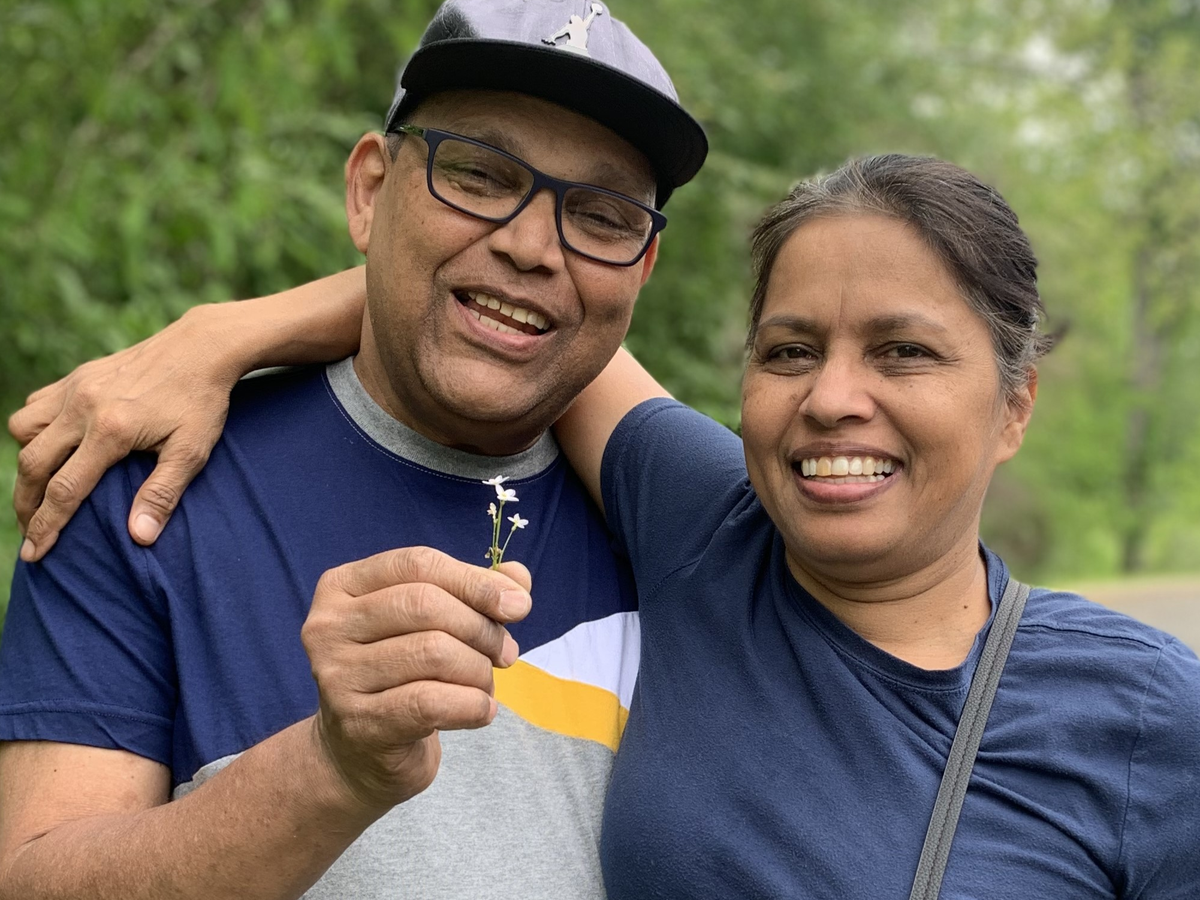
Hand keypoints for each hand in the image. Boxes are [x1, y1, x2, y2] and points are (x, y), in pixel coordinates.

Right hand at [9, 305, 238, 561]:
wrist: (201, 347)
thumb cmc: (202, 403)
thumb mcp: (192, 451)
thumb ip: (163, 493)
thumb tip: (139, 538)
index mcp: (112, 430)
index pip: (65, 489)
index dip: (46, 526)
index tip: (34, 554)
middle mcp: (83, 407)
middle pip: (33, 464)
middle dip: (26, 504)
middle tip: (31, 531)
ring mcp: (76, 387)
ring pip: (23, 430)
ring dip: (27, 462)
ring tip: (40, 490)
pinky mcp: (77, 375)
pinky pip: (36, 405)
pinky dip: (34, 429)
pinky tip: (52, 446)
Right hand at [301, 547, 532, 811]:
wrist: (360, 754)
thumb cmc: (403, 674)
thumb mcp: (434, 623)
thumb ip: (476, 592)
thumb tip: (518, 579)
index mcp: (343, 586)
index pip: (418, 564)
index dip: (475, 581)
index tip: (519, 606)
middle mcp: (328, 626)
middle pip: (426, 604)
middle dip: (481, 628)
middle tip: (506, 654)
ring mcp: (337, 676)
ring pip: (434, 652)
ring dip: (480, 670)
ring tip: (485, 685)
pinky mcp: (358, 723)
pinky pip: (431, 703)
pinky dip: (473, 705)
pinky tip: (482, 712)